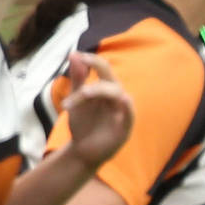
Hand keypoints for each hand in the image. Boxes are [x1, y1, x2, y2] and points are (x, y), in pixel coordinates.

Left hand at [59, 52, 133, 169]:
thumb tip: (74, 53)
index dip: (92, 60)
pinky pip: (129, 116)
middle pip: (110, 78)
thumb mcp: (76, 99)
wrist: (82, 150)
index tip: (77, 55)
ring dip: (100, 90)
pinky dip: (128, 108)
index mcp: (105, 89)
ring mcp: (121, 112)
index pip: (103, 68)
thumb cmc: (83, 123)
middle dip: (98, 68)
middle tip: (82, 64)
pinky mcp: (124, 128)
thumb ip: (78, 78)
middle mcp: (116, 98)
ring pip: (117, 94)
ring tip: (83, 93)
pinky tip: (124, 100)